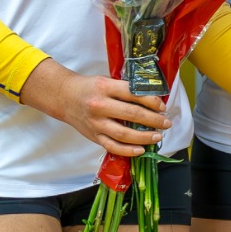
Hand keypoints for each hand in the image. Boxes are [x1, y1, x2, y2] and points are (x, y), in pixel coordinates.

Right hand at [18, 60, 168, 157]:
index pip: (133, 94)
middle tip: (166, 123)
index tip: (162, 106)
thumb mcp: (107, 81)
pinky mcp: (93, 136)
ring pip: (124, 134)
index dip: (151, 101)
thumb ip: (126, 89)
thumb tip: (153, 100)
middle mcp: (99, 106)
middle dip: (153, 120)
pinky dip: (128, 150)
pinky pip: (112, 146)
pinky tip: (141, 150)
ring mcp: (96, 123)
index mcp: (105, 87)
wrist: (65, 97)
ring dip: (144, 137)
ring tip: (158, 136)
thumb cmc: (90, 88)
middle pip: (132, 114)